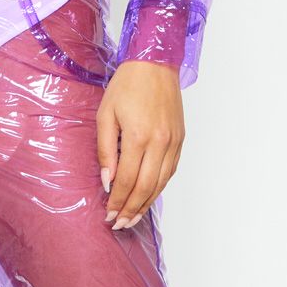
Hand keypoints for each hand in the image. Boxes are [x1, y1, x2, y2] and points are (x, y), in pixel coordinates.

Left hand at [96, 59, 184, 229]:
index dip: (117, 201)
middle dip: (131, 209)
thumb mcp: (105, 115)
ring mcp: (173, 142)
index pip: (127, 180)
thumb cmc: (127, 85)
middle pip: (145, 187)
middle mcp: (160, 142)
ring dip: (146, 204)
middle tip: (120, 224)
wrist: (155, 62)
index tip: (109, 214)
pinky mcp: (180, 139)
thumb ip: (106, 150)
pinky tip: (149, 197)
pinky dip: (159, 188)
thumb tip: (108, 180)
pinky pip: (170, 171)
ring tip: (133, 218)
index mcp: (139, 137)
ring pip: (161, 183)